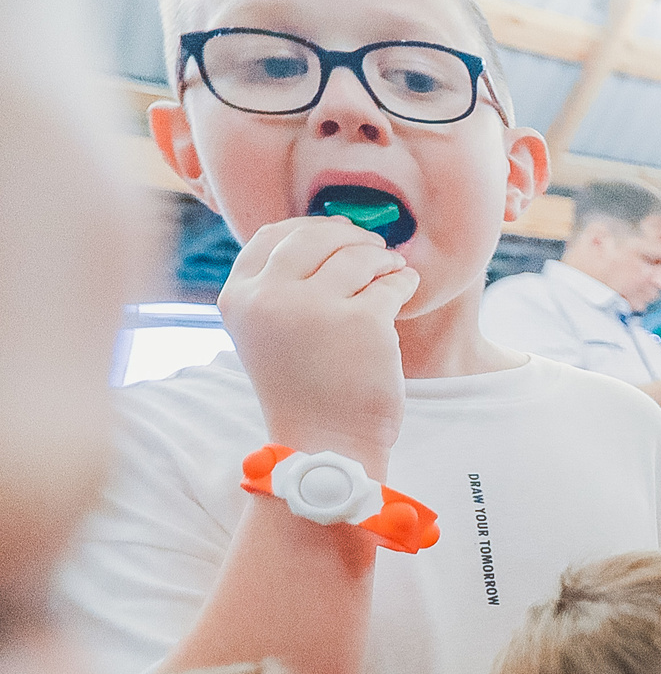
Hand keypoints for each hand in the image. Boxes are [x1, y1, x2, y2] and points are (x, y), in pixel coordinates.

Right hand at [221, 215, 417, 470]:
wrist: (325, 445)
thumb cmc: (303, 390)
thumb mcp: (268, 333)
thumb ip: (279, 288)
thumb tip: (325, 235)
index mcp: (239, 297)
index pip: (272, 237)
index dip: (310, 228)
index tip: (337, 234)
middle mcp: (269, 297)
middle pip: (315, 237)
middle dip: (351, 237)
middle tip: (376, 247)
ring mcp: (314, 307)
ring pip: (358, 255)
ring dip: (383, 258)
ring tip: (393, 268)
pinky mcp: (361, 321)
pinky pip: (391, 282)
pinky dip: (404, 281)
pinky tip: (407, 285)